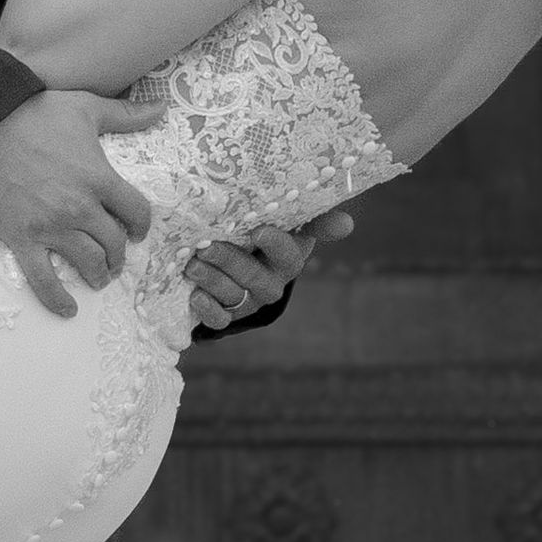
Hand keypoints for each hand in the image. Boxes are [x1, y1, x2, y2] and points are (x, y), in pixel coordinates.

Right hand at [0, 90, 160, 320]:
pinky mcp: (23, 239)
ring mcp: (51, 228)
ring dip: (99, 274)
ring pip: (88, 262)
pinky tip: (69, 310)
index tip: (137, 230)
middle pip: (114, 242)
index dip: (142, 224)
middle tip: (116, 256)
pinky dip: (58, 299)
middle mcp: (79, 208)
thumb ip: (126, 113)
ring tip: (100, 277)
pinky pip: (43, 279)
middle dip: (119, 253)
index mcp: (98, 178)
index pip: (136, 212)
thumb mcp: (85, 107)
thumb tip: (161, 106)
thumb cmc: (34, 115)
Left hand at [187, 207, 354, 330]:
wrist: (239, 262)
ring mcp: (248, 301)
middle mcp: (271, 283)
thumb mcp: (289, 224)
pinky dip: (207, 310)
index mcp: (288, 259)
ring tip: (192, 264)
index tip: (258, 230)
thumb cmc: (265, 235)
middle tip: (206, 247)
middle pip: (254, 278)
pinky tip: (195, 296)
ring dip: (212, 281)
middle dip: (230, 262)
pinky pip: (219, 320)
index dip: (276, 245)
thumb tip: (348, 224)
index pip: (289, 256)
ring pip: (233, 296)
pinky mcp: (227, 316)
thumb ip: (315, 221)